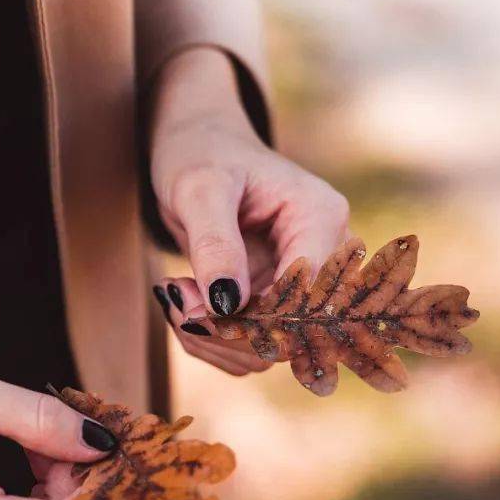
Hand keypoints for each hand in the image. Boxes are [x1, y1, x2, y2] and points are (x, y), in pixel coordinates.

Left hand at [147, 47, 351, 374]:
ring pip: (270, 348)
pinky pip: (253, 346)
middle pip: (292, 331)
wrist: (198, 150)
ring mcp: (305, 283)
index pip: (305, 294)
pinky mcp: (280, 303)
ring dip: (214, 338)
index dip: (249, 316)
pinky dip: (212, 338)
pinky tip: (186, 304)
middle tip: (173, 297)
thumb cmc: (201, 153)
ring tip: (175, 296)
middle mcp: (326, 254)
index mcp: (321, 216)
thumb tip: (226, 304)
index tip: (189, 308)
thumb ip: (214, 243)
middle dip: (225, 330)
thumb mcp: (199, 188)